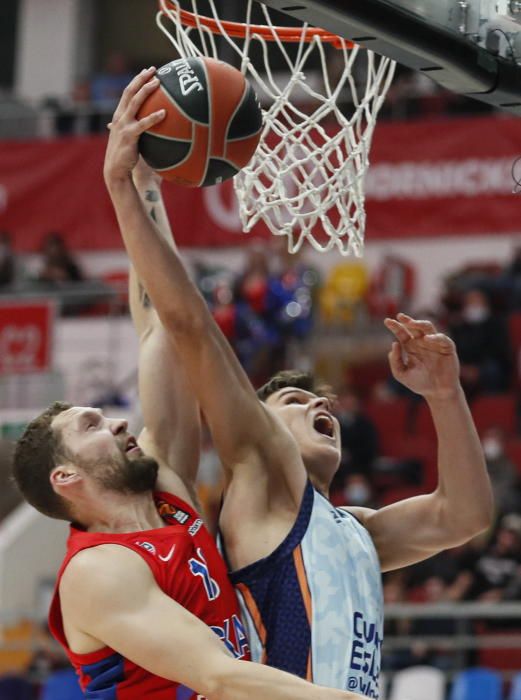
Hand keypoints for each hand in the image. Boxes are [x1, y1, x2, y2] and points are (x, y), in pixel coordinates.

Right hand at [103, 67, 164, 187]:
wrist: (116, 171)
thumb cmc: (125, 157)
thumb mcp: (129, 139)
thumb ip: (136, 130)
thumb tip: (151, 128)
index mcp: (119, 116)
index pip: (127, 93)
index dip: (137, 80)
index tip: (147, 71)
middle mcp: (119, 117)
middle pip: (130, 92)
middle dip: (141, 78)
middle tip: (154, 69)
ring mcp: (123, 125)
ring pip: (135, 102)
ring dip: (146, 90)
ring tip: (158, 83)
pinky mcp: (129, 136)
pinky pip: (143, 124)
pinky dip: (153, 117)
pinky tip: (164, 113)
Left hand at [384, 313, 460, 400]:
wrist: (437, 393)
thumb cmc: (419, 383)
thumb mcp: (401, 374)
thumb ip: (395, 361)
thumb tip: (394, 343)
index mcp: (411, 347)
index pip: (402, 333)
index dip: (395, 326)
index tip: (386, 321)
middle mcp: (422, 342)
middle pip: (414, 327)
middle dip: (407, 320)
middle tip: (400, 316)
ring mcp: (435, 344)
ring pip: (428, 328)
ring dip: (420, 323)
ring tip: (411, 323)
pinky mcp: (447, 348)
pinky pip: (443, 339)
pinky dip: (435, 337)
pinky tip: (426, 339)